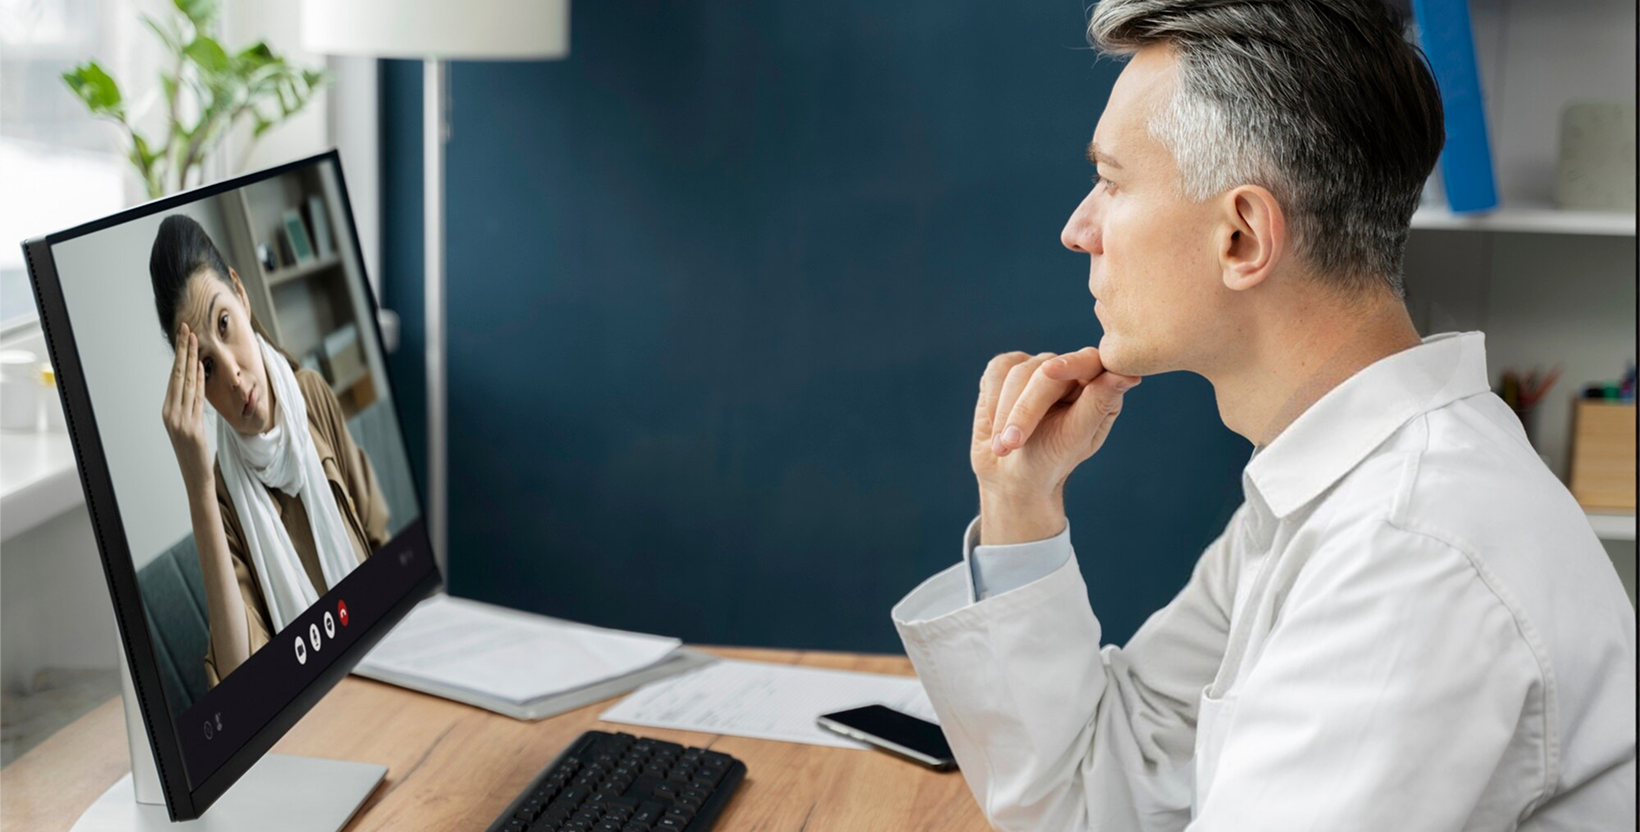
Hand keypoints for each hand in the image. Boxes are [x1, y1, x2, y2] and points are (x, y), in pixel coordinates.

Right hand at [162, 324, 212, 496]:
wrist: (196, 477)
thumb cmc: (194, 451)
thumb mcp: (190, 425)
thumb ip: (190, 406)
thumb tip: (197, 384)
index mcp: (168, 412)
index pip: (174, 378)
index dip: (179, 357)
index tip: (184, 338)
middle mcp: (170, 414)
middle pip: (177, 376)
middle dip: (182, 351)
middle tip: (187, 329)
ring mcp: (178, 421)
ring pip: (185, 384)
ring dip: (190, 360)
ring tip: (194, 340)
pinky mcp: (190, 429)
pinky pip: (195, 400)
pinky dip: (197, 381)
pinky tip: (199, 366)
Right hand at [970, 348, 1139, 543]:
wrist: (1012, 476)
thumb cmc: (1051, 460)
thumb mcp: (1076, 438)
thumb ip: (1099, 404)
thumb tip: (1130, 374)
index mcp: (1097, 385)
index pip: (1089, 361)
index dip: (1070, 364)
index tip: (1049, 372)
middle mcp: (1069, 370)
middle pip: (1045, 371)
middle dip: (1025, 410)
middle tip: (1012, 443)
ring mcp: (1036, 366)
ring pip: (1016, 371)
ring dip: (1005, 413)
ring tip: (1004, 447)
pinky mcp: (1006, 370)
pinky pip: (996, 372)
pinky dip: (992, 402)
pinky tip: (996, 427)